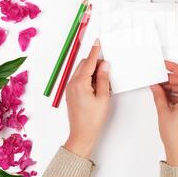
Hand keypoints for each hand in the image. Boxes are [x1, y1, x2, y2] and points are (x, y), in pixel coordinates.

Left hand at [64, 40, 110, 158]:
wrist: (81, 135)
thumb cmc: (92, 120)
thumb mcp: (103, 98)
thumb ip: (104, 79)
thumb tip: (104, 65)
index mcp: (80, 83)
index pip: (89, 62)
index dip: (95, 51)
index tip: (98, 41)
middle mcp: (72, 83)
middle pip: (83, 64)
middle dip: (95, 62)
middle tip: (107, 67)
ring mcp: (70, 88)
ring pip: (81, 71)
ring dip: (92, 71)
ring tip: (104, 80)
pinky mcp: (71, 93)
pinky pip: (79, 79)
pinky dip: (88, 78)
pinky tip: (97, 86)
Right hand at [150, 61, 177, 166]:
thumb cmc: (175, 137)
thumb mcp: (163, 112)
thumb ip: (159, 96)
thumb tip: (156, 86)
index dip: (174, 68)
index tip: (166, 64)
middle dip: (170, 80)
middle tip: (158, 80)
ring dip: (172, 88)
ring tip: (159, 90)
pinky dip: (175, 96)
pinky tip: (164, 98)